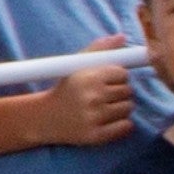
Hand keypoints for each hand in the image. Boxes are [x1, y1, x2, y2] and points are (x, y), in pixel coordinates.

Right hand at [28, 56, 142, 149]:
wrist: (45, 117)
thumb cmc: (66, 88)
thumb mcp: (77, 64)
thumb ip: (100, 49)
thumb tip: (122, 37)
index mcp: (88, 77)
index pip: (122, 73)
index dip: (116, 77)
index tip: (105, 81)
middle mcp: (92, 97)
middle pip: (128, 91)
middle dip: (119, 92)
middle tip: (104, 95)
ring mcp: (94, 118)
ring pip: (128, 108)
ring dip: (120, 107)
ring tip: (105, 107)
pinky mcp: (96, 136)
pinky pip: (126, 127)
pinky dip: (122, 124)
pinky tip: (108, 120)